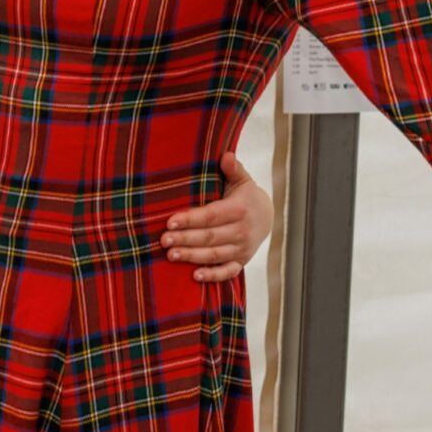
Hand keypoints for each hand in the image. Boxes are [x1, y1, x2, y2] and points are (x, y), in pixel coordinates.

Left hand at [163, 153, 274, 283]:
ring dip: (192, 257)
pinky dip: (213, 276)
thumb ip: (233, 169)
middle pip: (209, 237)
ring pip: (215, 255)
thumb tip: (226, 155)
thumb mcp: (242, 180)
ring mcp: (242, 249)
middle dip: (185, 239)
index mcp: (239, 210)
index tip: (170, 221)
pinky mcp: (241, 262)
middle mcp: (241, 231)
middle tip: (164, 240)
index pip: (211, 216)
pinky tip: (195, 276)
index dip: (190, 220)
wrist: (267, 216)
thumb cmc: (245, 196)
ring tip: (171, 255)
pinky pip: (227, 272)